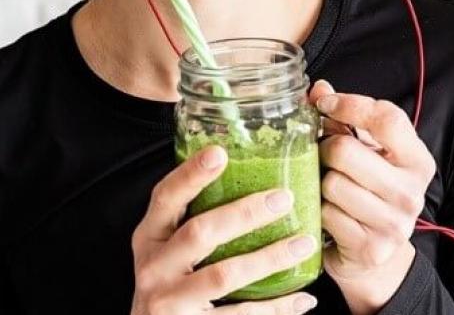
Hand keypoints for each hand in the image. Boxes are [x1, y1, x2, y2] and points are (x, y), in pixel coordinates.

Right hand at [129, 146, 319, 314]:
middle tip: (283, 198)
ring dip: (270, 258)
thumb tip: (244, 176)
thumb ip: (192, 221)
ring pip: (225, 274)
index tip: (219, 153)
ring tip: (304, 244)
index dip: (190, 175)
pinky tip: (302, 299)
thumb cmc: (170, 287)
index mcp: (149, 239)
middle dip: (245, 213)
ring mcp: (170, 301)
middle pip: (200, 233)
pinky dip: (276, 307)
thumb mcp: (168, 253)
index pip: (165, 198)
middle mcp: (154, 268)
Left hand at [309, 80, 436, 313]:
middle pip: (346, 150)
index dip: (350, 105)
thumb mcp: (369, 155)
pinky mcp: (371, 247)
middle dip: (326, 150)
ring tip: (330, 190)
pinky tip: (331, 215)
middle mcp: (411, 192)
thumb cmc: (370, 196)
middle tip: (326, 158)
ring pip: (332, 184)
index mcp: (417, 161)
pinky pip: (327, 215)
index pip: (387, 118)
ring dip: (322, 185)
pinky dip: (321, 213)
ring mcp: (394, 223)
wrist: (376, 257)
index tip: (325, 103)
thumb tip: (319, 89)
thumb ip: (346, 121)